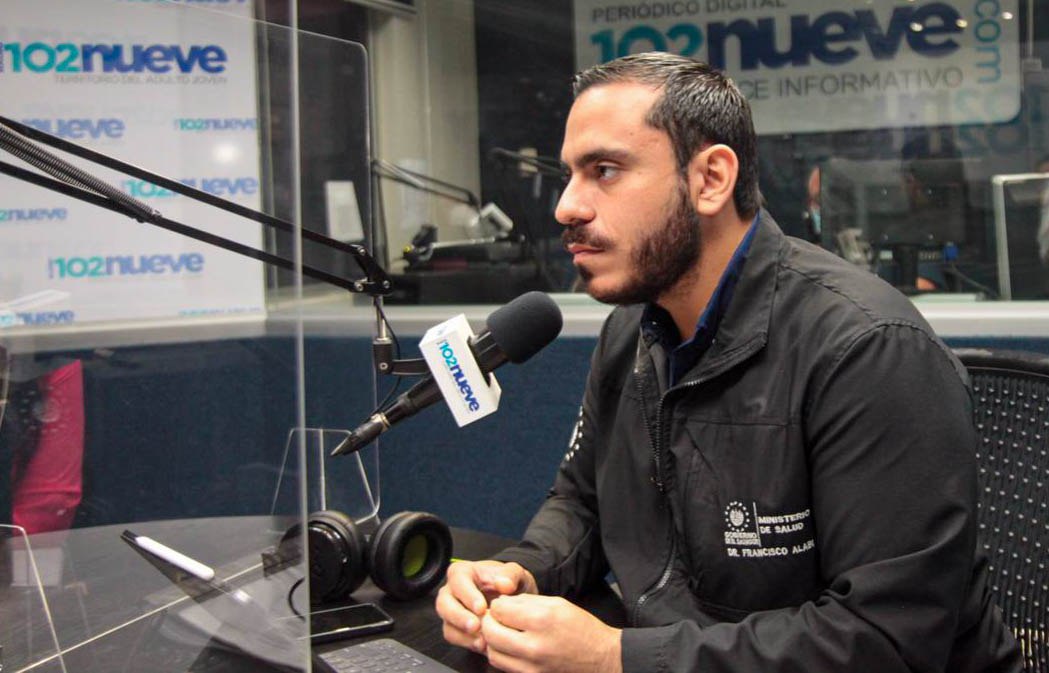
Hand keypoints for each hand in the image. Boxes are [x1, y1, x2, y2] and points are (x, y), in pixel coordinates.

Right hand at [436, 560, 536, 653]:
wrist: (511, 602)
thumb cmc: (508, 584)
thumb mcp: (515, 574)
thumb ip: (511, 575)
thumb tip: (504, 584)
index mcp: (463, 572)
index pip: (458, 581)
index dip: (468, 595)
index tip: (481, 607)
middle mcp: (452, 591)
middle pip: (444, 603)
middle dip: (459, 617)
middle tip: (476, 626)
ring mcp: (451, 611)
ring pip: (447, 623)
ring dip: (463, 633)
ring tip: (482, 640)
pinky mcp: (454, 628)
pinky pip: (453, 637)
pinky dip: (467, 642)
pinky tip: (482, 644)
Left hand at [481, 594, 621, 672]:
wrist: (601, 658)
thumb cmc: (581, 628)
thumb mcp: (556, 604)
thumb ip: (526, 602)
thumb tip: (501, 603)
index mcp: (542, 620)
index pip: (500, 610)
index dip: (498, 605)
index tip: (503, 605)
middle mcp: (534, 646)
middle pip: (491, 633)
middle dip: (489, 622)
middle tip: (495, 618)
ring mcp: (532, 667)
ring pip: (493, 653)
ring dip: (492, 641)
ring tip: (502, 633)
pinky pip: (504, 667)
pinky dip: (502, 655)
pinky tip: (511, 647)